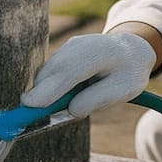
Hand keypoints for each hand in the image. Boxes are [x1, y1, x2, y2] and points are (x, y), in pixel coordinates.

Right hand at [21, 32, 155, 117]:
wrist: (131, 50)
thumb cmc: (128, 73)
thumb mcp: (122, 91)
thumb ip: (96, 100)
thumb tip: (70, 110)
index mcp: (100, 53)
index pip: (69, 71)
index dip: (48, 89)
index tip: (30, 104)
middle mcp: (80, 45)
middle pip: (52, 71)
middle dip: (41, 94)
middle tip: (34, 116)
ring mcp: (70, 46)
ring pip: (48, 72)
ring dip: (47, 91)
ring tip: (66, 102)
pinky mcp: (64, 51)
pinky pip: (51, 71)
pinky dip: (51, 85)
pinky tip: (67, 93)